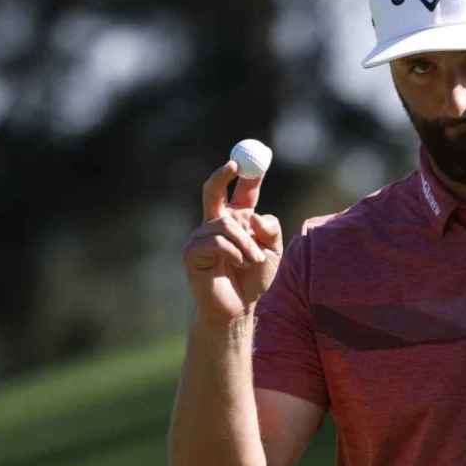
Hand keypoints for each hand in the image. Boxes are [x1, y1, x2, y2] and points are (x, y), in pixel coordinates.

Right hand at [182, 161, 282, 326]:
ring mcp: (201, 236)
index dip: (248, 175)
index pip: (242, 192)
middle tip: (234, 165)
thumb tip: (252, 215)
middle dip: (222, 175)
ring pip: (226, 223)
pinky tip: (237, 266)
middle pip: (213, 191)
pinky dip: (234, 253)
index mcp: (238, 221)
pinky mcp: (192, 252)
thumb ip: (269, 229)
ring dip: (246, 243)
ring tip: (253, 261)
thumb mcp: (273, 251)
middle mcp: (216, 224)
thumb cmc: (254, 280)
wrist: (238, 309)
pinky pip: (216, 242)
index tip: (259, 156)